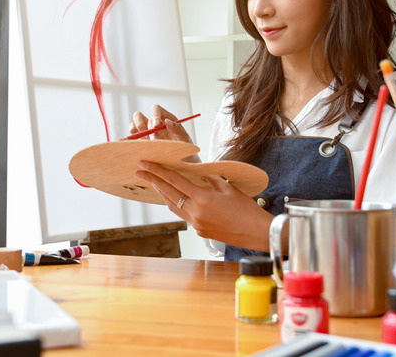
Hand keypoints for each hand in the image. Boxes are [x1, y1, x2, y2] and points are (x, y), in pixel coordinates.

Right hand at [130, 105, 199, 162]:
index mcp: (166, 119)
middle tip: (151, 136)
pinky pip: (133, 137)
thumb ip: (177, 130)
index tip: (157, 126)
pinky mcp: (142, 142)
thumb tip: (167, 121)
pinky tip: (143, 146)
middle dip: (142, 124)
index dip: (154, 115)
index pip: (156, 109)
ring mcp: (146, 133)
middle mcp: (154, 124)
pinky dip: (134, 139)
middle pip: (139, 116)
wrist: (183, 163)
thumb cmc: (186, 149)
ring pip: (134, 125)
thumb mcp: (185, 140)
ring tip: (149, 142)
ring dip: (138, 132)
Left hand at [135, 161, 274, 251]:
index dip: (158, 171)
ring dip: (163, 194)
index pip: (175, 181)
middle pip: (168, 194)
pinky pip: (184, 215)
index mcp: (203, 199)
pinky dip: (177, 204)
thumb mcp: (228, 188)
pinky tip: (175, 198)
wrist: (256, 232)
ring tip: (154, 183)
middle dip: (153, 181)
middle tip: (140, 171)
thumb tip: (198, 174)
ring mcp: (196, 224)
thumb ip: (210, 179)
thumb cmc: (246, 209)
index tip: (144, 164)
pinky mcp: (199, 231)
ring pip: (173, 206)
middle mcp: (196, 213)